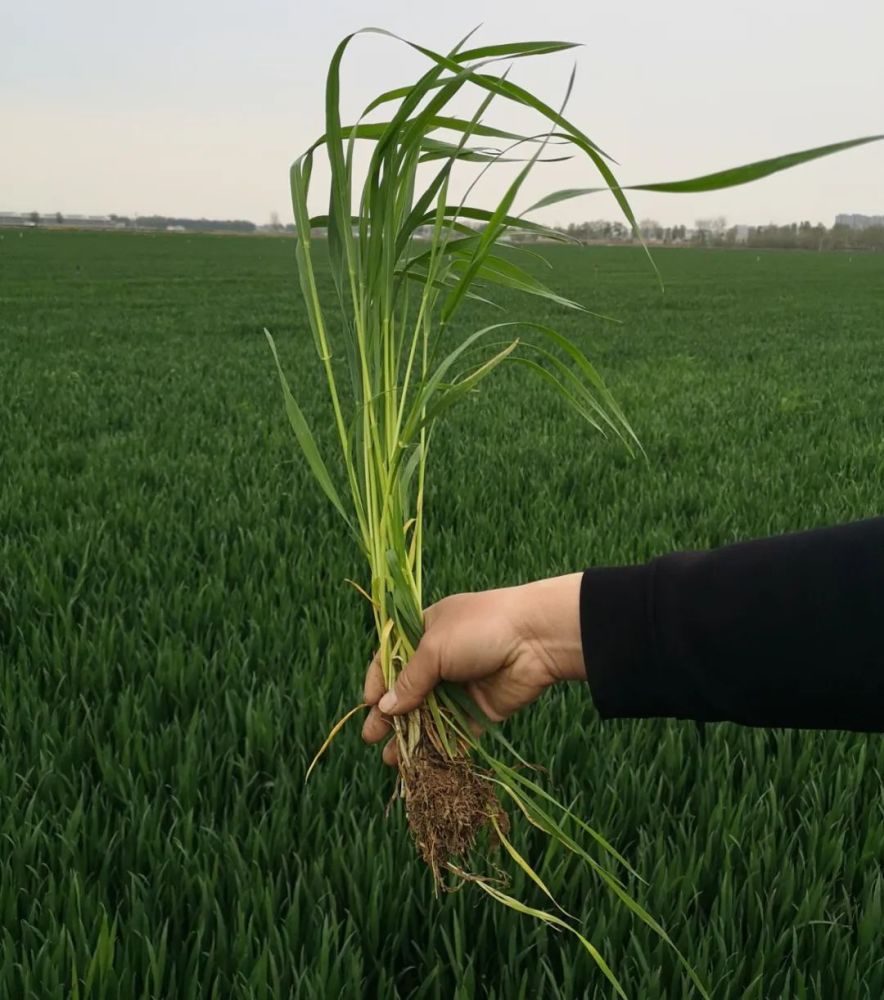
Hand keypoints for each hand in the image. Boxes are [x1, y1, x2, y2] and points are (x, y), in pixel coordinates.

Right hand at [361, 574, 585, 764]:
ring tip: (393, 760)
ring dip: (412, 737)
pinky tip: (424, 764)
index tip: (367, 704)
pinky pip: (456, 731)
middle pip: (408, 691)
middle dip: (390, 716)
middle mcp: (442, 659)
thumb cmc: (480, 629)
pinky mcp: (480, 709)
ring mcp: (461, 685)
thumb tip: (384, 708)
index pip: (392, 657)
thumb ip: (410, 680)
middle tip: (372, 738)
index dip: (378, 681)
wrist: (537, 637)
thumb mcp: (434, 648)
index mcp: (426, 631)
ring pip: (430, 715)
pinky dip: (441, 748)